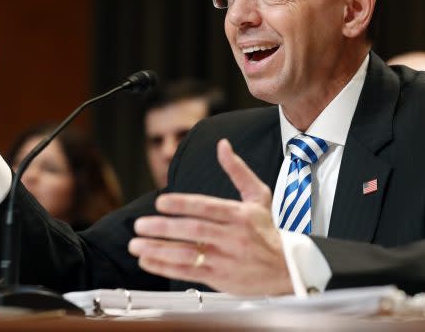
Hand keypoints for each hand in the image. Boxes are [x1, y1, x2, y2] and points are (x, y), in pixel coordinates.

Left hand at [129, 139, 292, 294]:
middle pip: (194, 230)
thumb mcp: (258, 196)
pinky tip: (148, 261)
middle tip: (140, 225)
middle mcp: (233, 236)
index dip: (182, 204)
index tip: (160, 202)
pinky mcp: (221, 278)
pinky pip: (189, 272)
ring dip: (159, 249)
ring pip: (188, 253)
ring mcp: (226, 259)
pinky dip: (166, 267)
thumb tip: (223, 145)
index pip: (207, 206)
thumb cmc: (267, 230)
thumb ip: (237, 170)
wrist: (288, 268)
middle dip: (163, 228)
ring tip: (136, 244)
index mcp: (240, 214)